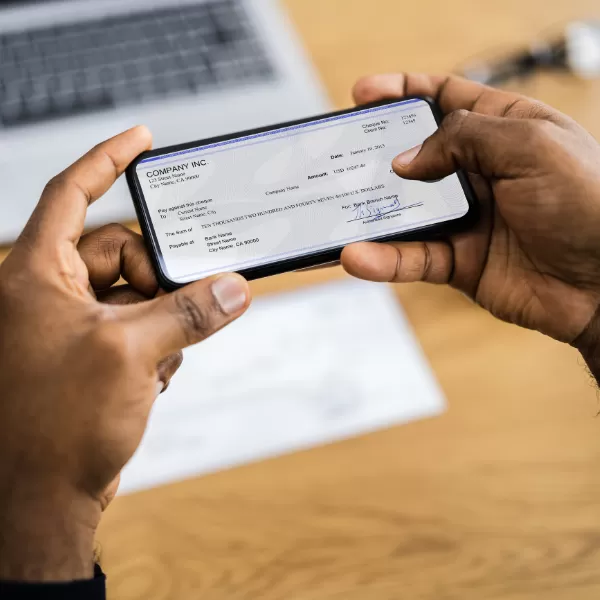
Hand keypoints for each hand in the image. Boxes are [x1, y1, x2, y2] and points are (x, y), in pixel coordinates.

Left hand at [0, 127, 250, 580]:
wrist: (39, 500)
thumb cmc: (54, 426)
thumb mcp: (132, 355)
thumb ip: (188, 312)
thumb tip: (233, 288)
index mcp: (35, 275)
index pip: (72, 193)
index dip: (107, 159)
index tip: (142, 138)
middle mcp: (48, 294)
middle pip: (121, 250)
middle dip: (160, 274)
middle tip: (189, 300)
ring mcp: (70, 326)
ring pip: (136, 293)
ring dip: (164, 318)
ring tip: (163, 355)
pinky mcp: (91, 356)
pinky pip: (138, 327)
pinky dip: (158, 343)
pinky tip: (157, 376)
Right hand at [342, 74, 599, 361]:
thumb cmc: (590, 203)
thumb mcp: (530, 145)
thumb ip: (463, 139)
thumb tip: (406, 160)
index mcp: (506, 130)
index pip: (445, 100)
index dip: (403, 93)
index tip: (364, 93)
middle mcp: (482, 173)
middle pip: (416, 156)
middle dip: (376, 154)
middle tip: (340, 155)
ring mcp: (469, 219)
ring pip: (406, 212)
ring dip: (370, 213)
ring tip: (336, 210)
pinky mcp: (460, 262)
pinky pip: (413, 258)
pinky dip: (384, 258)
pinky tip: (359, 255)